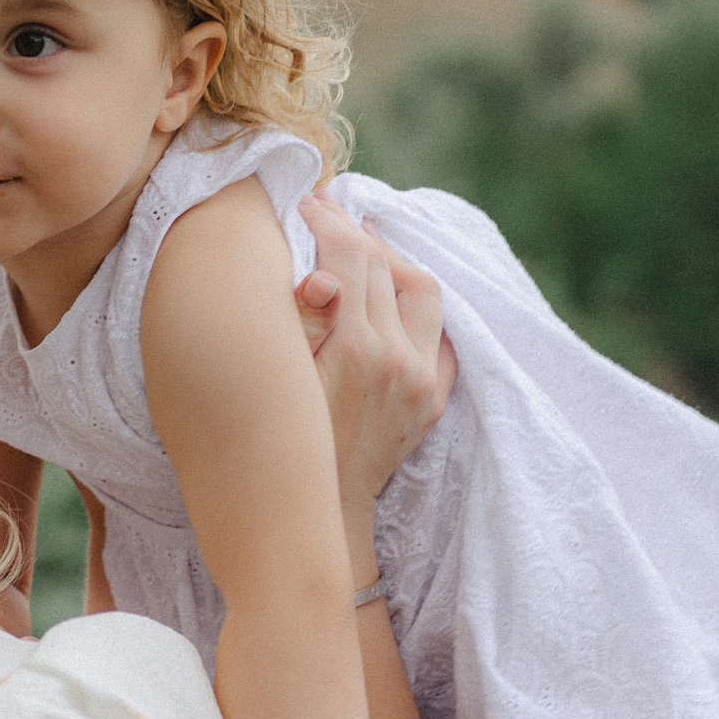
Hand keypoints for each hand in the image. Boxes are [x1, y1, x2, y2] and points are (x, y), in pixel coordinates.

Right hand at [295, 191, 455, 553]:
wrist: (320, 514)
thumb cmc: (284, 443)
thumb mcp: (281, 377)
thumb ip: (300, 319)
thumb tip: (322, 277)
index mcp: (357, 349)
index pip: (351, 256)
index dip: (328, 221)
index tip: (307, 204)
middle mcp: (399, 361)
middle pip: (388, 266)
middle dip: (356, 235)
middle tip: (328, 219)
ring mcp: (421, 382)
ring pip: (424, 293)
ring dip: (393, 264)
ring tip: (362, 252)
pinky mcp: (432, 400)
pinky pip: (438, 336)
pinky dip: (416, 309)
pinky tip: (390, 299)